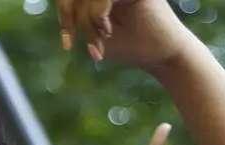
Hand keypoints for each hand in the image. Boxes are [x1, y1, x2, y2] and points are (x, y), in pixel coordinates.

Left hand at [57, 0, 193, 70]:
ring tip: (102, 38)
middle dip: (73, 19)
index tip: (67, 44)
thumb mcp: (96, 34)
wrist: (164, 57)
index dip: (64, 16)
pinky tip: (108, 31)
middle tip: (84, 45)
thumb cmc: (133, 47)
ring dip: (88, 20)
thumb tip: (60, 7)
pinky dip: (98, 15)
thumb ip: (79, 20)